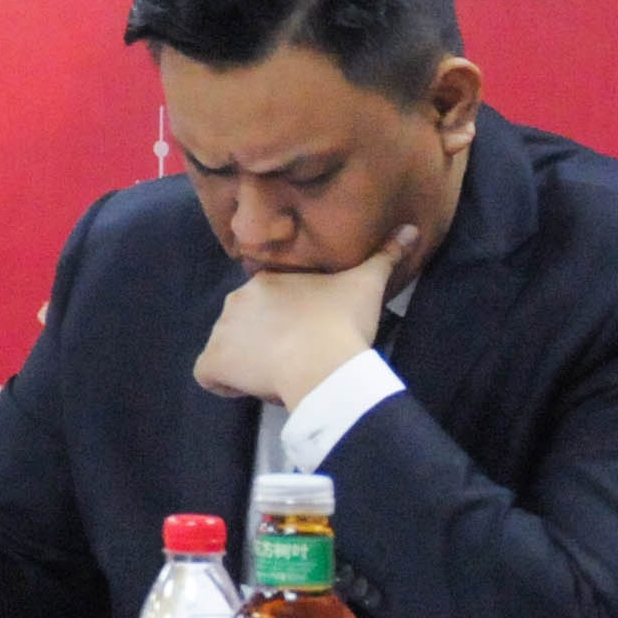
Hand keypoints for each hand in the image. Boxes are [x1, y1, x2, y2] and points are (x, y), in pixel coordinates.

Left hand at [195, 223, 414, 408]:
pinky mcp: (213, 361)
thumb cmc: (342, 321)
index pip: (268, 300)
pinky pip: (208, 373)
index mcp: (266, 281)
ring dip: (248, 361)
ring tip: (281, 375)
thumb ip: (385, 256)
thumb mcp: (366, 284)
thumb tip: (410, 229)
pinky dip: (224, 382)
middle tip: (299, 356)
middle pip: (246, 322)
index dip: (285, 319)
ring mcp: (220, 330)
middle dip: (266, 339)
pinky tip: (250, 388)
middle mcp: (235, 300)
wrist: (322, 361)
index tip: (308, 333)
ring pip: (228, 346)